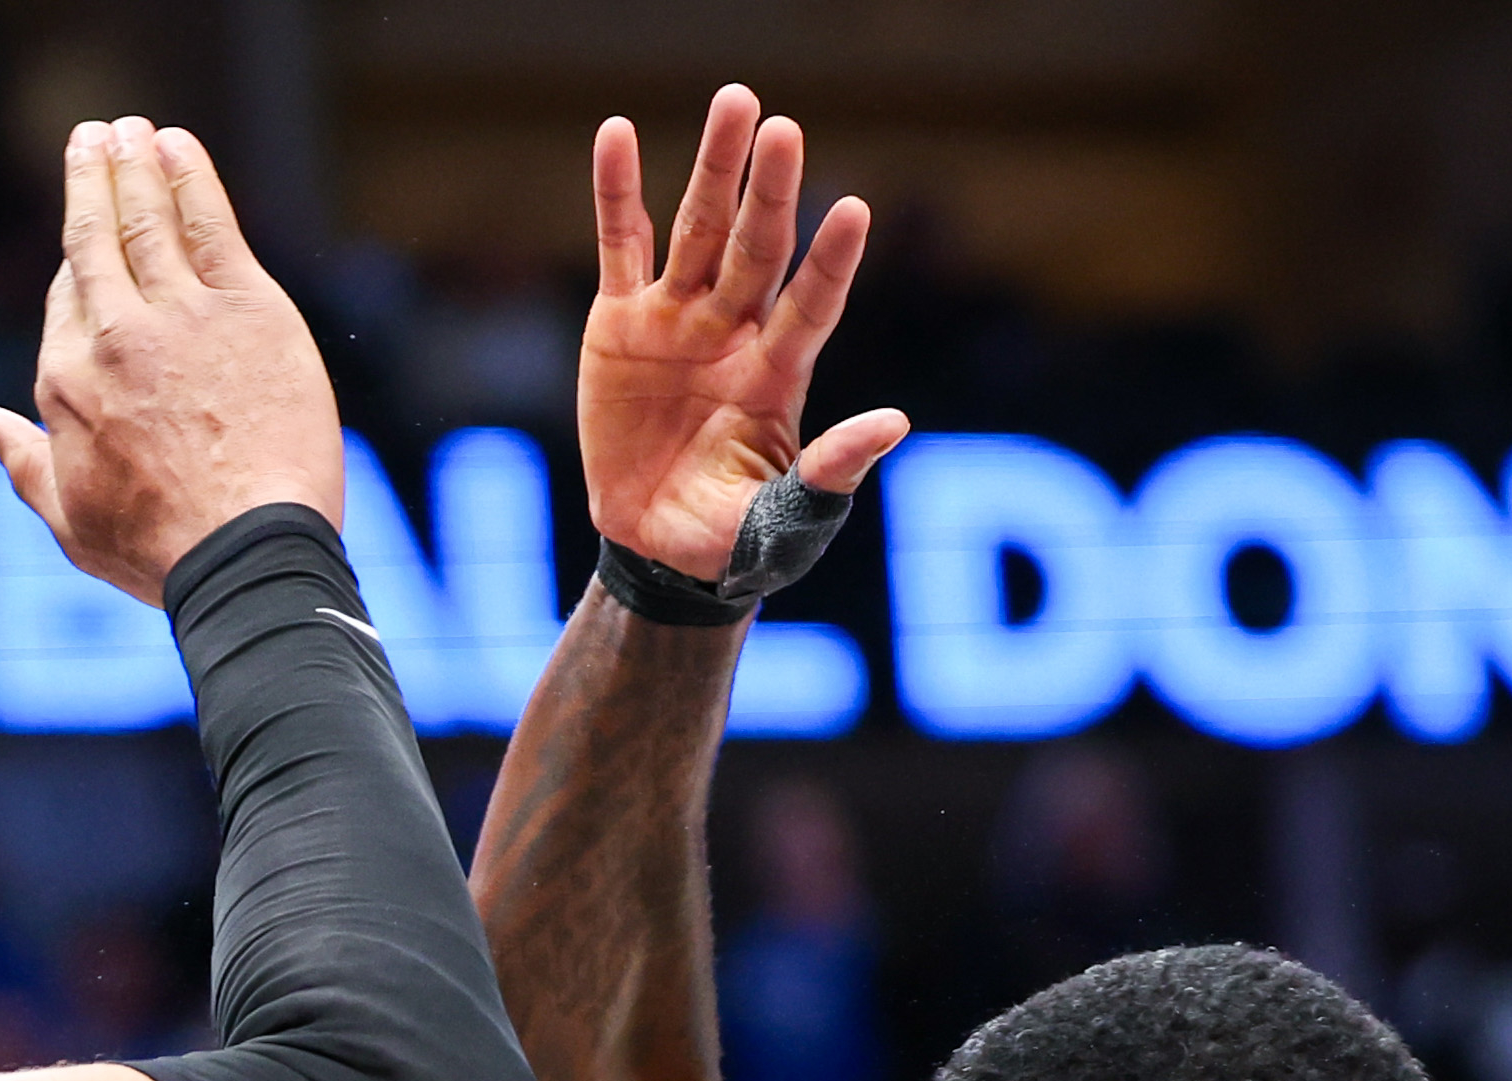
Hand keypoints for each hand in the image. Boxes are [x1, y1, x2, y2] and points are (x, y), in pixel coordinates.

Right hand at [0, 120, 343, 601]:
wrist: (243, 551)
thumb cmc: (159, 553)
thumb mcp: (70, 520)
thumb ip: (25, 465)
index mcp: (67, 382)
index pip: (69, 298)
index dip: (79, 264)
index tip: (87, 236)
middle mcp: (114, 336)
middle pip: (97, 239)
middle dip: (92, 179)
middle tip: (93, 135)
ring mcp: (181, 316)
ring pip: (148, 220)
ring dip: (136, 164)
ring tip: (130, 129)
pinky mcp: (246, 309)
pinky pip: (212, 224)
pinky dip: (191, 178)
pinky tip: (178, 145)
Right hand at [579, 88, 907, 582]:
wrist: (654, 548)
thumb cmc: (730, 540)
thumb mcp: (784, 524)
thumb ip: (829, 475)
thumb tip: (895, 423)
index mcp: (778, 377)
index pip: (812, 308)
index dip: (831, 263)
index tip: (854, 211)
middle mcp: (735, 333)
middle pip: (757, 249)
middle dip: (771, 191)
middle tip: (782, 127)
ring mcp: (679, 320)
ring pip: (698, 229)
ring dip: (714, 166)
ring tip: (734, 100)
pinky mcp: (621, 322)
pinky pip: (621, 245)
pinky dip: (617, 191)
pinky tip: (617, 133)